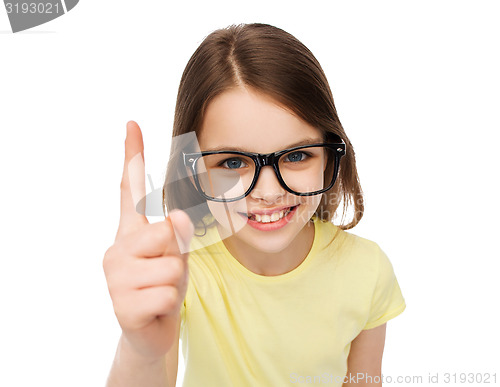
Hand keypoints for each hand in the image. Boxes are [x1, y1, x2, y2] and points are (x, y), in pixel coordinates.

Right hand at [103, 121, 193, 360]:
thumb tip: (174, 216)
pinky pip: (167, 294)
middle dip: (177, 256)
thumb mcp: (178, 256)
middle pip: (166, 233)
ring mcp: (115, 276)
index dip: (133, 155)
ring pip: (173, 266)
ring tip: (159, 291)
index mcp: (130, 232)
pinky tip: (154, 309)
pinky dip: (169, 304)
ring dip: (176, 283)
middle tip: (164, 274)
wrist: (153, 331)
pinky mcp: (122, 304)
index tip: (132, 124)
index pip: (130, 187)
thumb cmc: (164, 287)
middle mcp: (117, 248)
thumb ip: (177, 234)